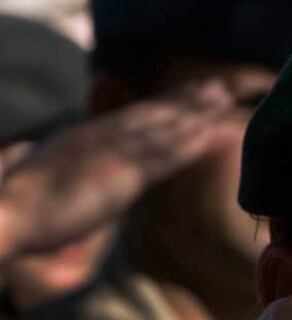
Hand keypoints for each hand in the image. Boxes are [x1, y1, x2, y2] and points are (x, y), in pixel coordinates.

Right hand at [0, 80, 232, 259]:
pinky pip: (162, 156)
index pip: (134, 115)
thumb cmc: (30, 204)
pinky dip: (188, 143)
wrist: (10, 212)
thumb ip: (84, 166)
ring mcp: (113, 153)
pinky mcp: (120, 175)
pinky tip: (210, 133)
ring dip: (196, 113)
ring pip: (163, 128)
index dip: (164, 104)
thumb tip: (98, 171)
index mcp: (88, 136)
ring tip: (224, 100)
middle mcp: (103, 136)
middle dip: (187, 100)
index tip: (189, 94)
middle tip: (218, 88)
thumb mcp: (60, 173)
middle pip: (154, 114)